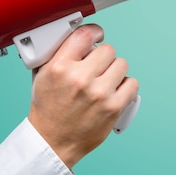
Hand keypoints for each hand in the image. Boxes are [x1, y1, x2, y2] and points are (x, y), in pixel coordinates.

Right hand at [28, 24, 138, 168]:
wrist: (52, 142)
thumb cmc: (48, 109)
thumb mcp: (43, 76)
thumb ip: (61, 54)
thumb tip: (82, 37)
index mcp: (60, 67)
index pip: (84, 34)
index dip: (95, 32)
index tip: (98, 35)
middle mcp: (79, 78)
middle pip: (108, 50)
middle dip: (104, 58)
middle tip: (97, 68)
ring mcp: (98, 93)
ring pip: (122, 64)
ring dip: (116, 71)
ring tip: (106, 81)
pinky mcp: (113, 107)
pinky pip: (132, 84)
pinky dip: (126, 87)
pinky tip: (116, 91)